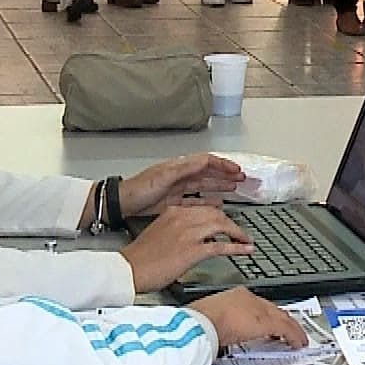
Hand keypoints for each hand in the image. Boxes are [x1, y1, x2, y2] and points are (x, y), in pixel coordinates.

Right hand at [118, 202, 253, 291]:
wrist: (129, 269)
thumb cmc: (141, 257)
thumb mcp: (159, 232)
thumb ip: (177, 228)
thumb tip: (194, 236)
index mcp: (174, 211)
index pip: (204, 207)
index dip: (220, 215)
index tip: (227, 221)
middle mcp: (183, 218)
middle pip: (216, 214)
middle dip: (232, 223)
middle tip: (240, 232)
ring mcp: (189, 233)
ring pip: (222, 225)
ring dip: (238, 233)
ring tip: (246, 240)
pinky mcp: (193, 250)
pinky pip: (221, 245)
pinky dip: (237, 247)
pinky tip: (245, 250)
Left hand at [120, 153, 245, 215]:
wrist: (123, 204)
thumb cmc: (139, 188)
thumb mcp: (163, 176)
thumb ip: (185, 169)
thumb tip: (205, 161)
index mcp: (180, 167)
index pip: (207, 162)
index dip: (223, 165)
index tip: (236, 170)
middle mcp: (181, 176)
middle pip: (209, 173)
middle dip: (226, 174)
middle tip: (242, 178)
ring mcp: (178, 189)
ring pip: (205, 186)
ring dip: (220, 186)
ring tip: (235, 187)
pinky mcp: (175, 202)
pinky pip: (196, 200)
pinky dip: (209, 201)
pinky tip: (217, 203)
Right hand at [188, 287, 307, 347]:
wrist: (201, 322)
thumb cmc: (198, 322)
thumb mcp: (209, 319)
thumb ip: (219, 323)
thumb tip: (219, 334)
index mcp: (236, 295)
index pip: (259, 306)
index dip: (268, 316)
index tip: (272, 326)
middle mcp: (250, 298)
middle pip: (273, 310)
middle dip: (283, 322)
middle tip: (291, 332)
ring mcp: (259, 309)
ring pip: (283, 318)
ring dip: (291, 329)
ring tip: (297, 338)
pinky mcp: (266, 322)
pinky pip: (286, 329)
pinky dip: (294, 336)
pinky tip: (298, 343)